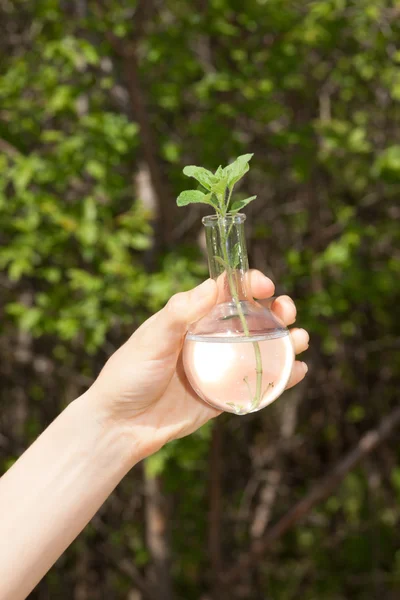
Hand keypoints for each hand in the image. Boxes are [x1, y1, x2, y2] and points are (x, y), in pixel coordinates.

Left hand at [87, 272, 308, 458]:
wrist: (121, 425)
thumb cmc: (129, 375)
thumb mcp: (151, 340)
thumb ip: (180, 314)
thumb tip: (213, 284)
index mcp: (192, 316)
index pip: (228, 291)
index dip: (250, 283)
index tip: (265, 286)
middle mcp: (210, 337)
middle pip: (253, 317)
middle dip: (276, 310)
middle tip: (287, 312)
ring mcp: (220, 366)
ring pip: (262, 348)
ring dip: (286, 341)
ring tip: (300, 340)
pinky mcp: (225, 393)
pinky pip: (258, 382)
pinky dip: (282, 376)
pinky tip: (299, 372)